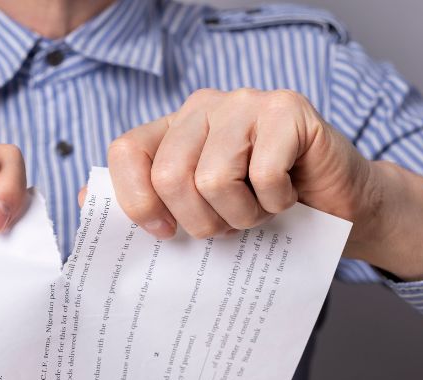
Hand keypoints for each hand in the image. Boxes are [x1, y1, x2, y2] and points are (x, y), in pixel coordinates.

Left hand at [106, 88, 373, 244]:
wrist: (336, 209)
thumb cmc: (260, 212)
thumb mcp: (197, 212)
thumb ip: (146, 203)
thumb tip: (86, 203)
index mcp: (174, 129)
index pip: (126, 151)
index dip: (135, 200)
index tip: (162, 232)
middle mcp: (204, 107)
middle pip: (170, 174)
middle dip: (199, 221)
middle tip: (227, 225)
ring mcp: (245, 103)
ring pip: (213, 179)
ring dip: (240, 216)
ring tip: (258, 210)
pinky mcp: (287, 110)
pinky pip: (261, 176)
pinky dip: (276, 203)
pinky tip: (288, 194)